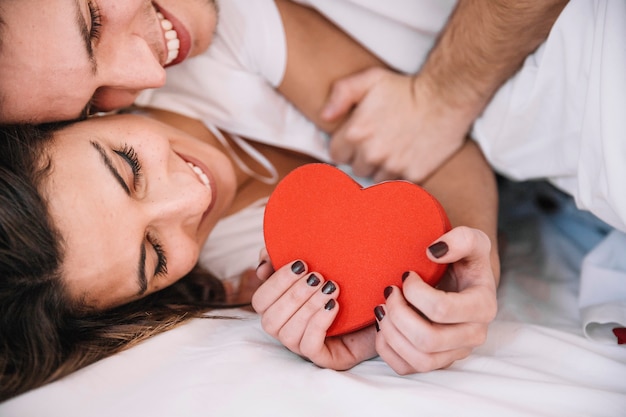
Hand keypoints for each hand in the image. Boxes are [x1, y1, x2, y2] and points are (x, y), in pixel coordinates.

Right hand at [252, 252, 376, 369]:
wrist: (387, 303)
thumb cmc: (352, 283)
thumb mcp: (320, 263)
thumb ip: (287, 259)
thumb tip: (262, 269)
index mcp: (283, 308)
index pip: (260, 302)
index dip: (275, 283)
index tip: (301, 263)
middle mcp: (290, 329)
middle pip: (269, 321)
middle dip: (292, 295)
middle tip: (318, 276)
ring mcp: (306, 346)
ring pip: (287, 334)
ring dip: (307, 307)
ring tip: (331, 288)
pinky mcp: (326, 358)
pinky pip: (310, 347)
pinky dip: (318, 323)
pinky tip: (333, 306)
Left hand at [321, 67, 472, 182]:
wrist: (446, 98)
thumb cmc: (406, 87)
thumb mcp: (370, 80)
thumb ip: (341, 94)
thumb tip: (324, 116)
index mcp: (356, 132)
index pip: (336, 154)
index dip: (345, 146)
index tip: (356, 140)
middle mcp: (371, 153)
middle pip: (355, 168)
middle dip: (362, 158)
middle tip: (378, 143)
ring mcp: (393, 167)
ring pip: (376, 178)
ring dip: (381, 168)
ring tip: (393, 150)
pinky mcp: (413, 175)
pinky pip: (398, 184)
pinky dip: (400, 174)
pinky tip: (407, 158)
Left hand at [374, 226, 496, 373]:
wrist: (460, 279)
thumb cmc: (463, 259)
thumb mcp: (470, 239)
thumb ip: (460, 239)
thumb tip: (433, 252)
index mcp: (483, 306)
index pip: (442, 309)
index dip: (414, 292)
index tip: (406, 274)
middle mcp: (473, 335)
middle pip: (428, 339)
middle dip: (398, 314)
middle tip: (389, 291)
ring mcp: (454, 352)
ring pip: (419, 360)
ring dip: (390, 332)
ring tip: (382, 308)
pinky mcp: (436, 361)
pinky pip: (406, 368)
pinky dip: (387, 348)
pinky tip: (383, 325)